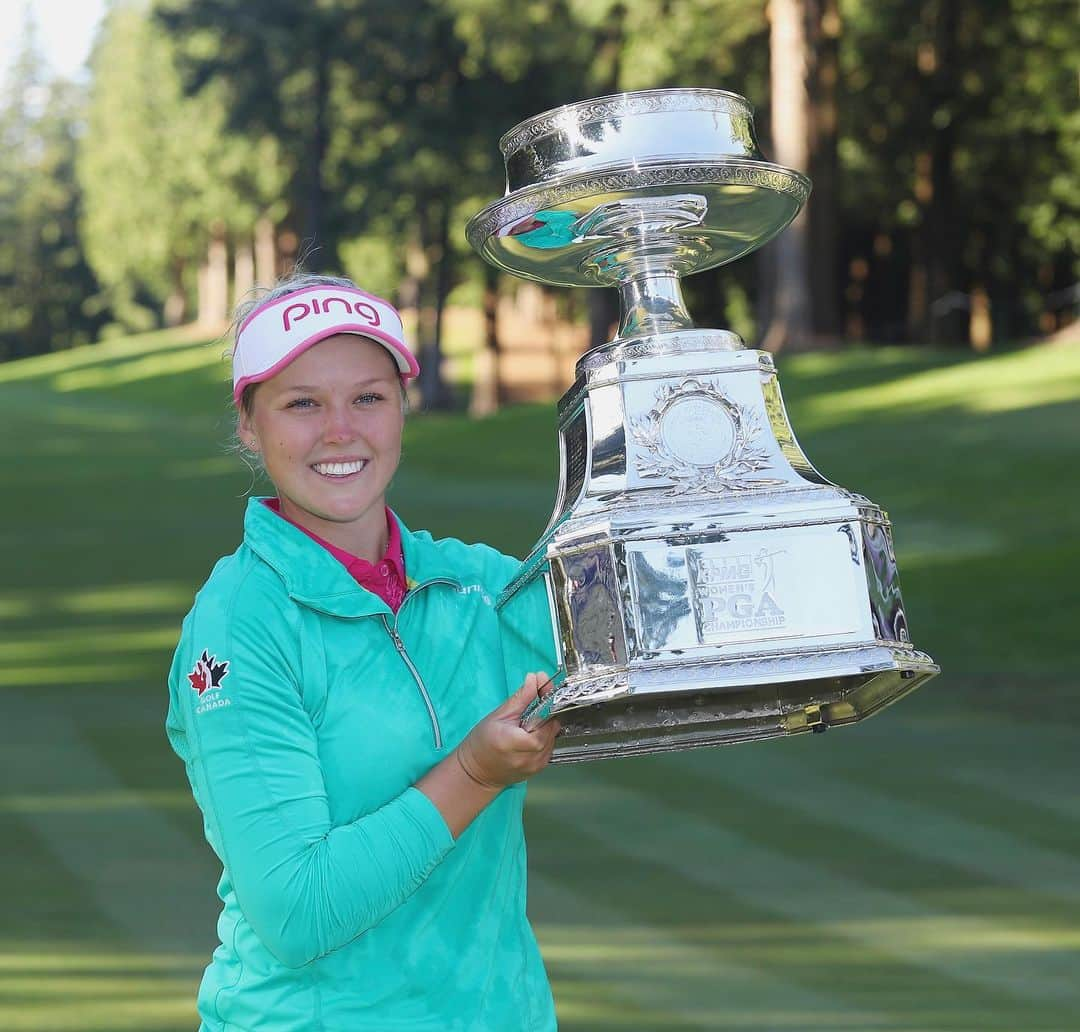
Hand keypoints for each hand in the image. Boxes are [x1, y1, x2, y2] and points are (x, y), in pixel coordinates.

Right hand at [455, 672, 560, 789]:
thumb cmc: (482, 742)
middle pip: (551, 728)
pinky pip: (550, 747)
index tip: (543, 690)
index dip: (546, 703)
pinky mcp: (539, 768)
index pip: (544, 720)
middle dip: (546, 714)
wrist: (477, 770)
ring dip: (546, 726)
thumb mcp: (499, 715)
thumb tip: (535, 679)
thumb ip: (521, 697)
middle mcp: (528, 757)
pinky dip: (544, 737)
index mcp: (515, 742)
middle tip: (533, 706)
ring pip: (553, 737)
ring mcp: (535, 765)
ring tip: (529, 723)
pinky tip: (531, 734)